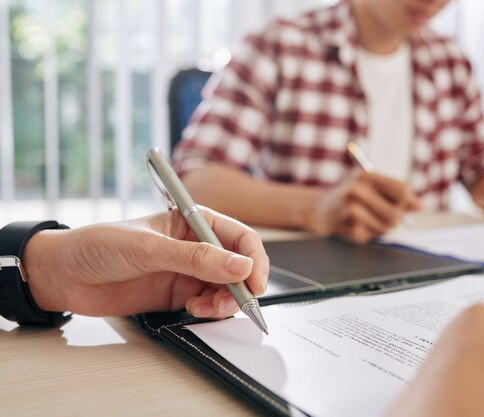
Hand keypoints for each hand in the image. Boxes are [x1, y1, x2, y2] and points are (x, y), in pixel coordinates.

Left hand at [22, 208, 268, 318]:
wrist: (63, 275)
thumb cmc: (99, 245)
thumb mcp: (149, 248)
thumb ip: (196, 259)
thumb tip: (239, 266)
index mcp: (193, 222)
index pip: (239, 237)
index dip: (252, 259)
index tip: (253, 281)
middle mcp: (196, 246)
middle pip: (238, 265)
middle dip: (242, 284)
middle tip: (236, 302)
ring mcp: (188, 272)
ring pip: (227, 288)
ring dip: (226, 301)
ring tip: (209, 308)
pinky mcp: (177, 295)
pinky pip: (208, 304)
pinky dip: (210, 311)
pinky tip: (195, 310)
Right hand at [309, 170, 419, 242]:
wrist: (319, 209)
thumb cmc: (351, 196)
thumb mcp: (371, 186)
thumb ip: (396, 194)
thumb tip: (420, 206)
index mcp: (365, 175)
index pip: (402, 189)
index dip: (408, 200)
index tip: (406, 205)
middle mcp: (356, 190)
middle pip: (397, 211)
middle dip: (397, 218)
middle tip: (390, 217)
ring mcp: (350, 209)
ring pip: (387, 226)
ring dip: (384, 227)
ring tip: (372, 220)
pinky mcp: (348, 227)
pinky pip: (374, 235)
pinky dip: (371, 233)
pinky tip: (359, 226)